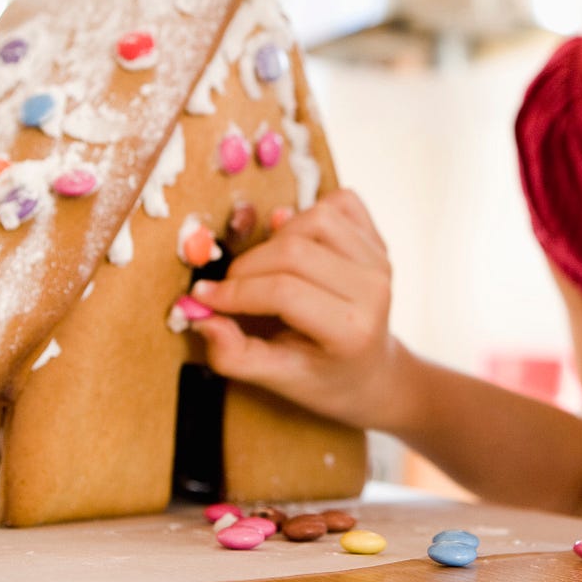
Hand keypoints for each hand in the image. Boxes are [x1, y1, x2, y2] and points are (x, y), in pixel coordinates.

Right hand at [188, 189, 408, 430]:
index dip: (236, 291)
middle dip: (247, 266)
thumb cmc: (323, 377)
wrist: (372, 370)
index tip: (203, 297)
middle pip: (296, 251)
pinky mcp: (378, 240)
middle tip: (227, 287)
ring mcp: (380, 260)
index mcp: (352, 330)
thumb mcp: (277, 380)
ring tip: (264, 267)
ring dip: (277, 237)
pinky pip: (341, 202)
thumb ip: (235, 355)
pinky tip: (297, 242)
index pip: (285, 293)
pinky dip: (310, 213)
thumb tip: (201, 317)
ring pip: (316, 218)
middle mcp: (373, 289)